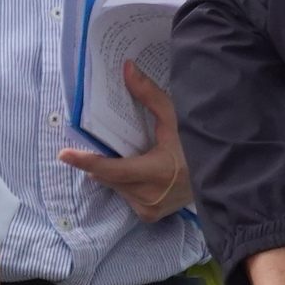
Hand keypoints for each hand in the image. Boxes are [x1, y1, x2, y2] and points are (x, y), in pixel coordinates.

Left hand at [60, 64, 193, 222]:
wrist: (220, 179)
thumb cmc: (197, 147)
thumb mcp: (175, 119)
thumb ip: (149, 95)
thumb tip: (126, 68)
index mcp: (156, 172)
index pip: (113, 170)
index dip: (87, 161)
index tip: (64, 154)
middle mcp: (149, 196)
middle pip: (109, 177)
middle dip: (101, 162)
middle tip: (102, 145)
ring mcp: (149, 209)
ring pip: (115, 187)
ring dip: (114, 172)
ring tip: (131, 157)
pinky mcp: (149, 216)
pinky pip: (125, 195)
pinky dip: (125, 183)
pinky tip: (138, 172)